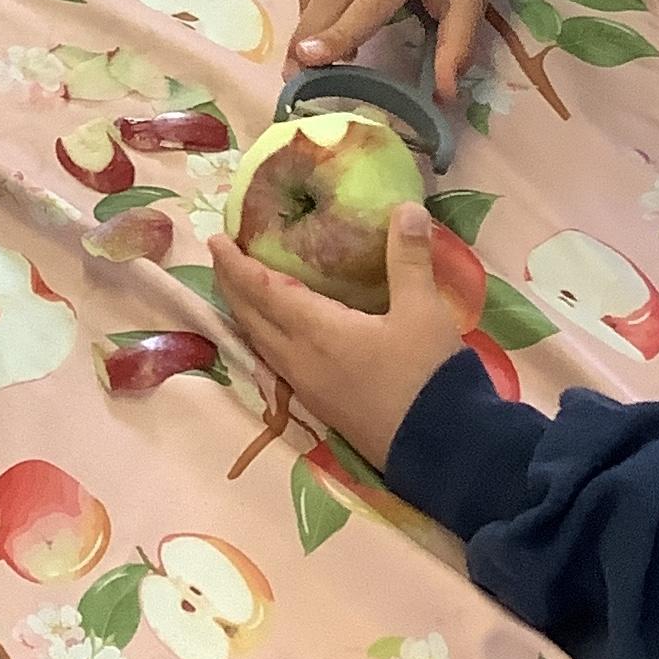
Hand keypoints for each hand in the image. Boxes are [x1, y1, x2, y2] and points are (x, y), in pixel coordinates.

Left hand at [211, 214, 464, 471]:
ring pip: (260, 342)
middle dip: (232, 285)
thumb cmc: (428, 377)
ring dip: (246, 313)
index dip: (236, 264)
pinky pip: (277, 361)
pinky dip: (266, 336)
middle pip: (250, 317)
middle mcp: (299, 359)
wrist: (443, 452)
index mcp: (315, 331)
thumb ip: (409, 258)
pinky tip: (279, 332)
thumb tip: (406, 207)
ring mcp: (308, 387)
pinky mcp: (322, 405)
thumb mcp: (423, 311)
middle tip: (222, 257)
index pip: (261, 290)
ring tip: (242, 289)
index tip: (215, 240)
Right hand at [292, 0, 493, 93]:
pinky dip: (311, 5)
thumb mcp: (470, 0)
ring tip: (300, 62)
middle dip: (310, 35)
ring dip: (306, 24)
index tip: (309, 59)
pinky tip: (316, 32)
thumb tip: (444, 97)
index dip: (340, 31)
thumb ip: (456, 46)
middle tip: (294, 76)